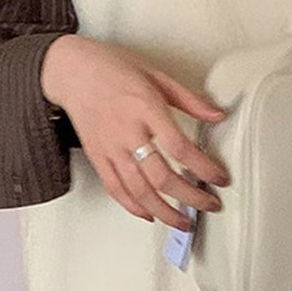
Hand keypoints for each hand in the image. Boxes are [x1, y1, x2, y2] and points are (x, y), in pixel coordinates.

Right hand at [41, 35, 228, 230]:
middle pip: (161, 177)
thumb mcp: (157, 75)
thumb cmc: (112, 69)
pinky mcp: (97, 157)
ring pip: (138, 191)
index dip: (204, 168)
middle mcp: (127, 131)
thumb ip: (189, 99)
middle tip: (208, 205)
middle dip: (190, 197)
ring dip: (165, 211)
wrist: (72, 71)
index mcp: (146, 108)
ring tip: (183, 221)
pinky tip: (150, 214)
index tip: (219, 178)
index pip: (180, 148)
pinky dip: (134, 207)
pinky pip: (116, 189)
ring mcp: (110, 148)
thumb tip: (217, 114)